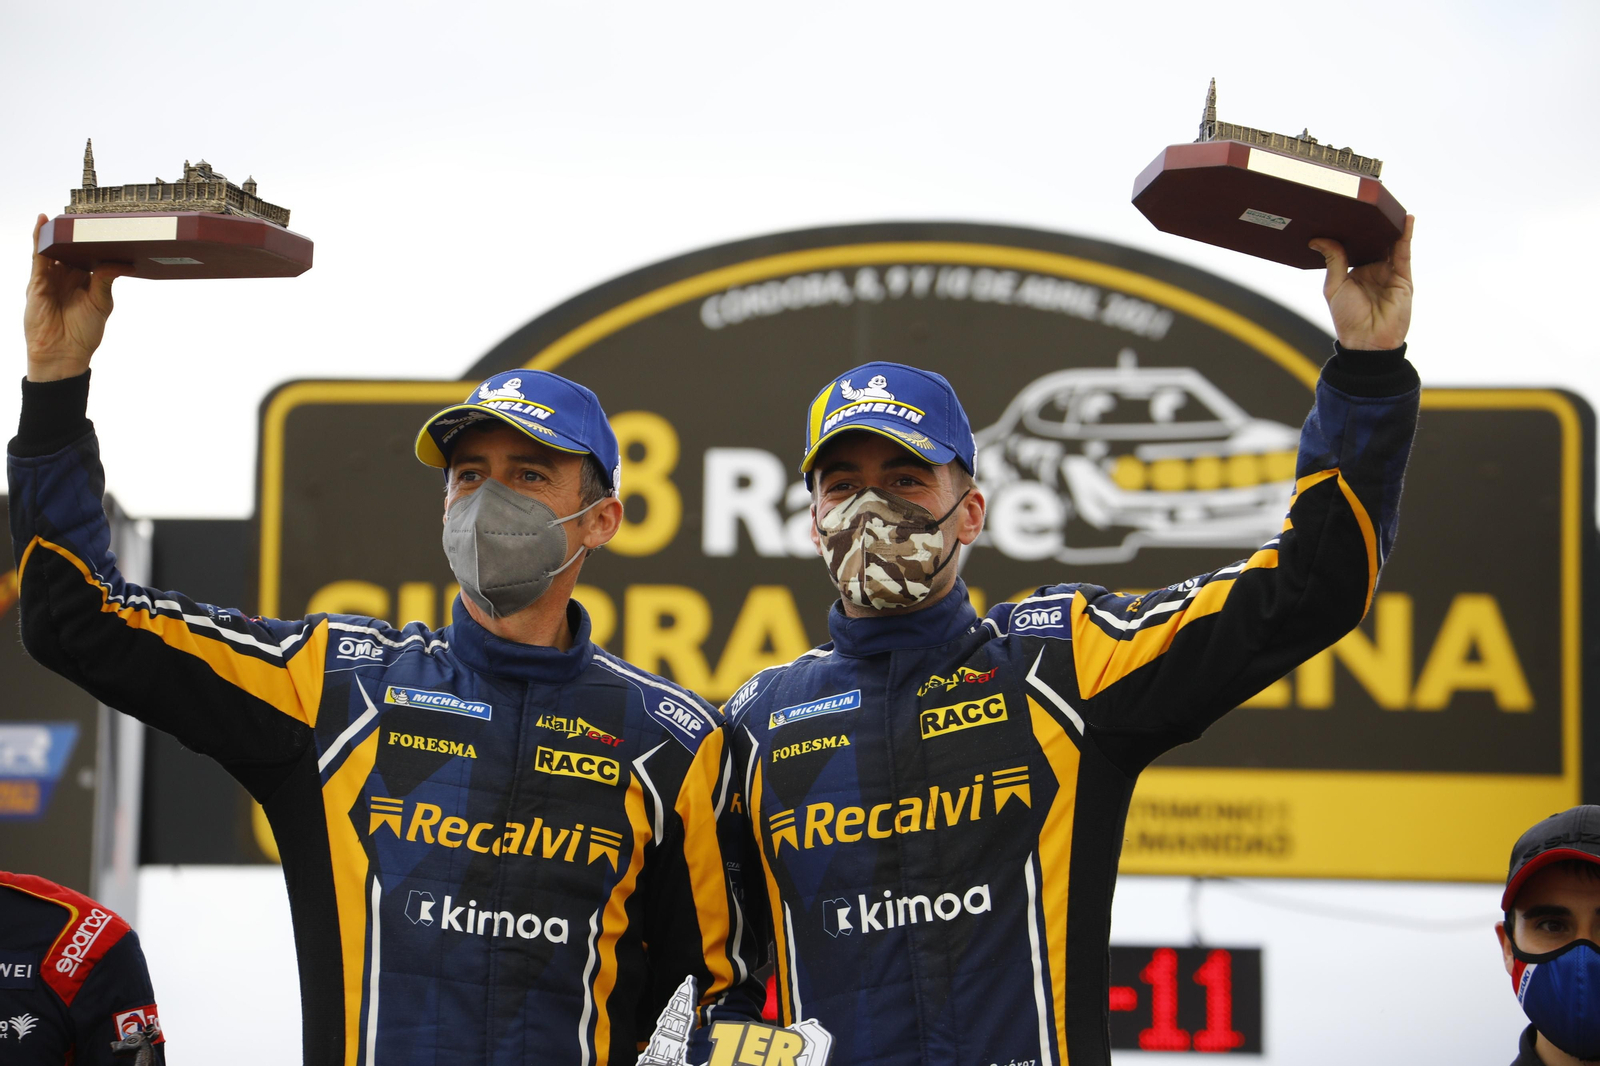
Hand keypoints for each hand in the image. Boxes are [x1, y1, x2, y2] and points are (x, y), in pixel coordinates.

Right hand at [24, 213, 129, 380]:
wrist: (63, 353)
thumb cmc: (83, 333)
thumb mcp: (100, 302)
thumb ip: (105, 279)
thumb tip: (120, 262)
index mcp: (84, 281)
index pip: (89, 255)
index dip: (95, 241)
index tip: (105, 225)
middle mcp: (66, 277)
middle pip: (70, 249)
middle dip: (76, 234)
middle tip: (85, 213)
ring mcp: (50, 278)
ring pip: (53, 249)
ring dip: (57, 232)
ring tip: (65, 213)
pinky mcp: (37, 281)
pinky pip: (38, 255)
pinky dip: (39, 238)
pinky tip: (43, 222)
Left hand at [1309, 214, 1413, 350]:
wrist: (1367, 342)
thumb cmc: (1348, 319)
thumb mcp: (1334, 286)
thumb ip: (1333, 261)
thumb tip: (1318, 239)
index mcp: (1356, 272)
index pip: (1356, 246)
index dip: (1353, 231)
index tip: (1346, 211)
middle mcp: (1374, 270)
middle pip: (1375, 242)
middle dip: (1372, 225)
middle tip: (1367, 202)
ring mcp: (1390, 273)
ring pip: (1390, 244)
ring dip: (1389, 226)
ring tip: (1387, 205)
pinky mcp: (1403, 277)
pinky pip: (1404, 252)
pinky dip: (1405, 235)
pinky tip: (1405, 219)